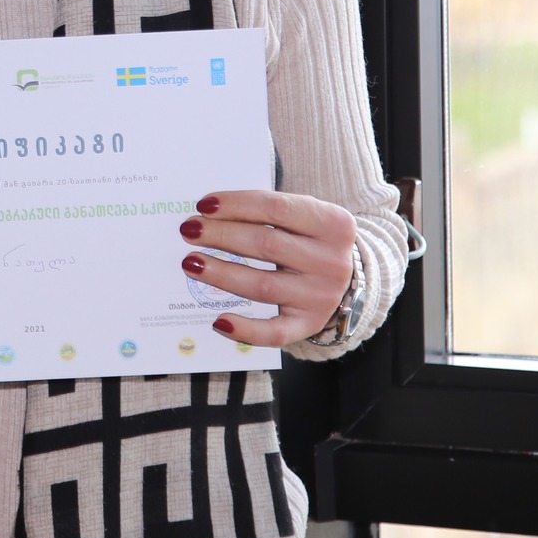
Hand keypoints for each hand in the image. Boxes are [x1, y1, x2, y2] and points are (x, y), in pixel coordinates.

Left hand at [178, 190, 357, 347]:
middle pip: (266, 245)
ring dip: (221, 273)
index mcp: (333, 224)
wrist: (348, 279)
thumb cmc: (311, 240)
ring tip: (191, 262)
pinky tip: (219, 321)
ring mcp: (322, 297)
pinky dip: (246, 329)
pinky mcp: (309, 325)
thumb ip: (268, 211)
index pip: (276, 208)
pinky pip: (275, 332)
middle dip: (221, 235)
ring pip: (263, 285)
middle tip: (189, 230)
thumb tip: (211, 213)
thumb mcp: (305, 217)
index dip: (236, 205)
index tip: (204, 205)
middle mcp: (332, 262)